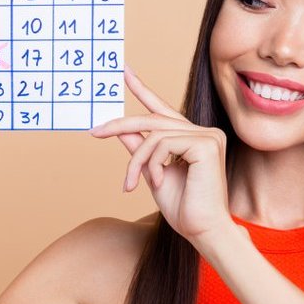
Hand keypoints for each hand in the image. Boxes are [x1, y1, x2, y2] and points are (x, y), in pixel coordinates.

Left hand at [89, 66, 235, 249]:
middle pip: (152, 119)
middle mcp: (204, 132)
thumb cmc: (183, 208)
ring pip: (154, 134)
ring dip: (136, 160)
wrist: (203, 231)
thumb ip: (139, 149)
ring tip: (132, 183)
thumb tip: (119, 130)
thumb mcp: (152, 173)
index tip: (123, 71)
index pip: (163, 109)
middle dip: (120, 126)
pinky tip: (158, 181)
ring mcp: (208, 136)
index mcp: (193, 137)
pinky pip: (163, 143)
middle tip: (94, 132)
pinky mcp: (207, 144)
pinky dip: (152, 163)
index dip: (142, 89)